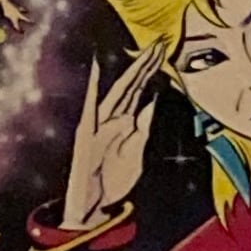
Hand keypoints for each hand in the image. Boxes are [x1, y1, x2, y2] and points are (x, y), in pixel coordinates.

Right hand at [60, 43, 163, 230]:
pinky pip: (90, 107)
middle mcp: (111, 118)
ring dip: (130, 71)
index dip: (151, 69)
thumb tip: (153, 100)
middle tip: (159, 41)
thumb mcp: (137, 153)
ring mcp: (99, 124)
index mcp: (124, 122)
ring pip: (118, 91)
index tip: (163, 49)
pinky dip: (91, 87)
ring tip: (143, 53)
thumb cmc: (114, 182)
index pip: (140, 88)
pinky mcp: (87, 134)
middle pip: (131, 85)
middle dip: (145, 64)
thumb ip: (143, 127)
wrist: (93, 208)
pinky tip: (95, 68)